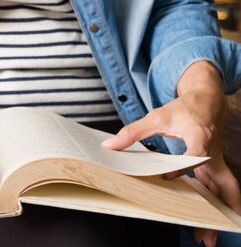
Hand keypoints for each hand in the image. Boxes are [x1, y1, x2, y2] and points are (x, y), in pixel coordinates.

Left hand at [103, 61, 240, 246]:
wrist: (208, 100)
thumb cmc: (184, 109)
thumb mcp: (157, 116)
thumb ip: (133, 131)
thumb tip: (110, 145)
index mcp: (199, 137)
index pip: (195, 156)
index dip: (183, 167)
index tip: (166, 178)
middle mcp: (213, 152)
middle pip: (221, 183)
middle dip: (218, 207)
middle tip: (209, 232)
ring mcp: (216, 162)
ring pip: (223, 190)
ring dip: (218, 213)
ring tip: (207, 238)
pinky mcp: (215, 167)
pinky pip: (218, 189)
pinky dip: (215, 206)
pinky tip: (207, 223)